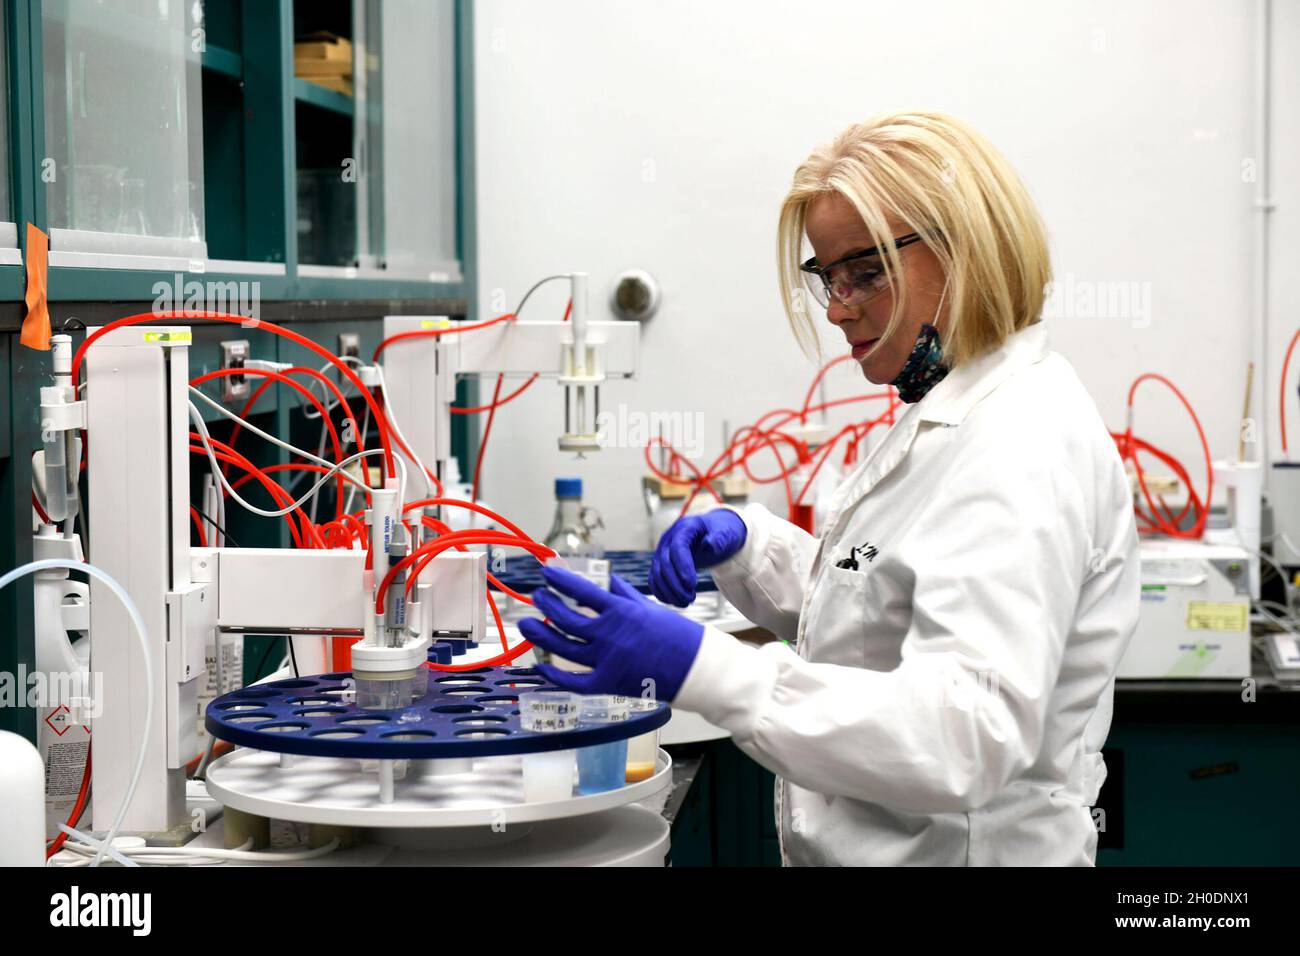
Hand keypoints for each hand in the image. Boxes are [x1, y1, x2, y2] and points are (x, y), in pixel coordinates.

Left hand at [518, 566, 703, 700]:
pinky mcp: (607, 684)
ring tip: (527, 623)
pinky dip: (554, 674)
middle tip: (536, 596)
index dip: (560, 580)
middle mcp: (610, 634)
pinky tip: (541, 665)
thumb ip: (625, 594)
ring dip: (540, 634)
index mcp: (621, 611)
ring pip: (562, 647)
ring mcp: (606, 660)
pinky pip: (573, 681)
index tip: (546, 572)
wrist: (695, 668)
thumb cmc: (676, 635)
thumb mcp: (650, 607)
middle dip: (546, 604)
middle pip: (566, 618)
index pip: (581, 590)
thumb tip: (609, 581)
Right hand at [650, 509, 747, 606]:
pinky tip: (674, 601)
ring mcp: (662, 551)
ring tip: (685, 603)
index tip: (692, 585)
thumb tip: (709, 546)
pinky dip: (661, 592)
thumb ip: (719, 538)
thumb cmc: (721, 532)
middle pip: (665, 563)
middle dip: (676, 584)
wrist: (714, 533)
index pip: (678, 548)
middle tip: (691, 599)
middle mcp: (669, 539)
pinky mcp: (660, 563)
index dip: (682, 567)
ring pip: (657, 573)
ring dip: (668, 591)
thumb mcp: (725, 532)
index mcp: (684, 528)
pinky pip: (654, 578)